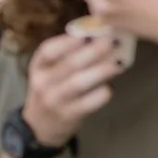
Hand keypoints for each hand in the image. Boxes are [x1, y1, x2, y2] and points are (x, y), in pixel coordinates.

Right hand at [22, 30, 122, 146]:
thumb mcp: (51, 69)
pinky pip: (90, 102)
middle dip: (94, 51)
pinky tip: (111, 86)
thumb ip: (68, 54)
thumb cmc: (52, 88)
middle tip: (113, 42)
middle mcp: (43, 82)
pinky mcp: (69, 115)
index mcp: (39, 65)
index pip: (48, 50)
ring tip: (118, 63)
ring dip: (102, 70)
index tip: (89, 33)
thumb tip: (99, 34)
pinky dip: (103, 92)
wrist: (41, 124)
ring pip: (80, 82)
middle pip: (69, 64)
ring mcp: (55, 100)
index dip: (69, 41)